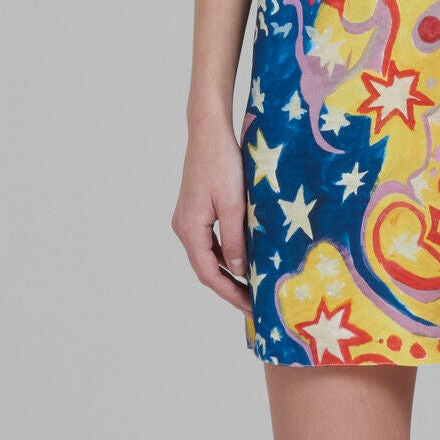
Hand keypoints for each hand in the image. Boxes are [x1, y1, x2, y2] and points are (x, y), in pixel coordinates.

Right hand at [172, 122, 253, 315]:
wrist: (209, 132)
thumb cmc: (222, 163)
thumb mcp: (233, 205)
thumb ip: (235, 241)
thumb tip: (239, 272)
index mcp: (189, 230)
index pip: (209, 274)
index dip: (230, 294)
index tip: (251, 308)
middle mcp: (184, 228)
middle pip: (206, 268)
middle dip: (230, 288)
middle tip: (255, 304)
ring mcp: (188, 219)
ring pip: (208, 256)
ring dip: (228, 272)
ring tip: (253, 286)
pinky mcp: (196, 210)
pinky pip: (210, 241)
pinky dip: (226, 255)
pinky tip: (244, 259)